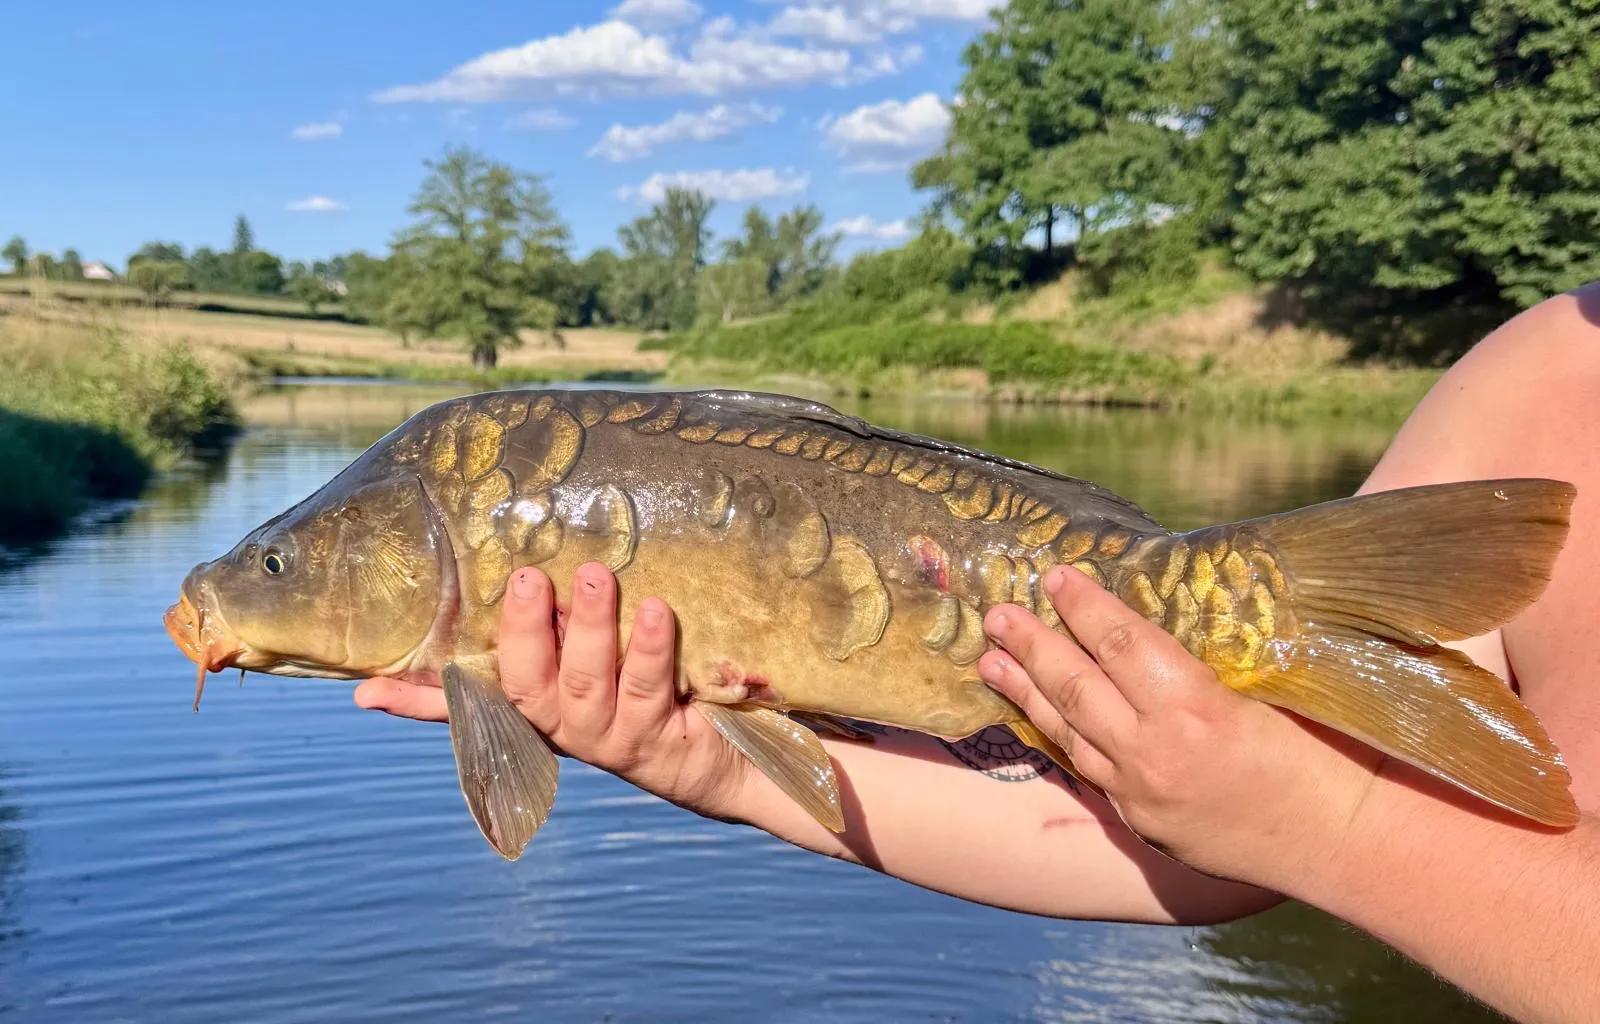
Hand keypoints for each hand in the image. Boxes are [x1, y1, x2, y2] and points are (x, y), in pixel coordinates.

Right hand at [355, 562, 755, 823]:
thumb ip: (566, 616)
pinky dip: (652, 647)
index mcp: (539, 703)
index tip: (366, 692)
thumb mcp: (605, 647)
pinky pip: (650, 689)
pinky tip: (660, 611)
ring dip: (592, 627)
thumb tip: (527, 554)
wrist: (730, 751)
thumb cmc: (658, 680)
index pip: (466, 703)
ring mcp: (611, 738)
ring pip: (588, 683)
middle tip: (531, 578)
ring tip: (599, 576)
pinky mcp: (659, 743)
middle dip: (525, 631)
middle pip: (528, 684)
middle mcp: (565, 725)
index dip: (416, 699)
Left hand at [976, 564, 1380, 886]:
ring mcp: (1142, 794)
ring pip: (1068, 732)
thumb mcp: (1284, 686)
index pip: (1120, 642)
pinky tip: (1039, 717)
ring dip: (1026, 691)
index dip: (1083, 605)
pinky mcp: (1143, 823)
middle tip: (996, 613)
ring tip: (989, 660)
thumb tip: (1185, 602)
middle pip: (1076, 686)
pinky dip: (1059, 737)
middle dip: (1032, 645)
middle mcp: (1155, 751)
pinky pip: (1088, 770)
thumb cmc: (1337, 754)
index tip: (1053, 576)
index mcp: (1196, 707)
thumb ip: (1222, 653)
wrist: (1349, 845)